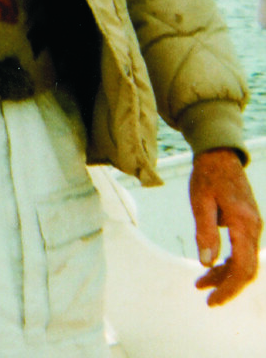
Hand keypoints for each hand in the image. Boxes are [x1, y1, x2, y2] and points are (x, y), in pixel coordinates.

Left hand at [190, 147, 261, 305]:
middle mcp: (253, 227)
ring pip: (243, 260)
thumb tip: (206, 263)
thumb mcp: (200, 202)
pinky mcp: (247, 223)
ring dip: (224, 274)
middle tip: (207, 298)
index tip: (213, 300)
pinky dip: (227, 261)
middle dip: (227, 286)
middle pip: (246, 269)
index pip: (242, 267)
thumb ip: (204, 232)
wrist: (219, 154)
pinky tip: (211, 265)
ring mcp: (252, 226)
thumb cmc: (208, 175)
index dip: (229, 288)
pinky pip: (241, 249)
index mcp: (244, 223)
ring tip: (200, 283)